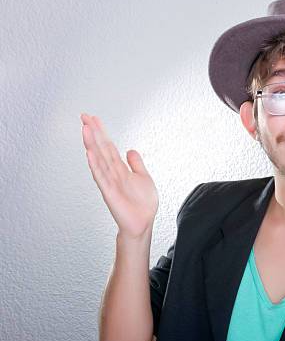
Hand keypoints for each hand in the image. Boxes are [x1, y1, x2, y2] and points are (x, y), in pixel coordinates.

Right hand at [81, 113, 158, 238]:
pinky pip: (101, 176)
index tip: (93, 118)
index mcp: (120, 168)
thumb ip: (136, 164)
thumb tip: (130, 150)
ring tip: (85, 129)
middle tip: (84, 117)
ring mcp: (110, 182)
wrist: (143, 223)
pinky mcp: (109, 192)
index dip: (101, 132)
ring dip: (92, 144)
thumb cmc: (142, 204)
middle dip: (94, 132)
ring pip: (99, 159)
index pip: (108, 146)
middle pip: (101, 149)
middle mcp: (113, 173)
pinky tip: (89, 153)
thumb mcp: (143, 178)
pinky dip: (95, 164)